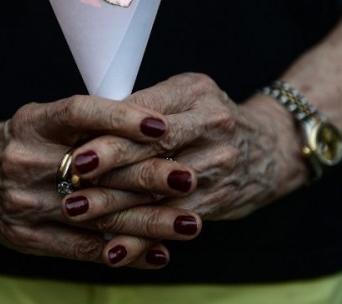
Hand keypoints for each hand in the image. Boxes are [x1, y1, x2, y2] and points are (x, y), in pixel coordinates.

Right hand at [0, 93, 198, 268]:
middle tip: (192, 176)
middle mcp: (25, 161)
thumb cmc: (18, 139)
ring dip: (148, 222)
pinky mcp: (27, 237)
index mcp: (31, 123)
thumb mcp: (41, 117)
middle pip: (94, 170)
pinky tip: (159, 254)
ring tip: (192, 222)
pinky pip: (81, 249)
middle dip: (148, 176)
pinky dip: (124, 252)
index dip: (121, 117)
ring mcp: (24, 203)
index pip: (78, 112)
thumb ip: (87, 123)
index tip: (163, 124)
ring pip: (96, 215)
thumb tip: (153, 129)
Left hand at [67, 73, 307, 223]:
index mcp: (195, 92)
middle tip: (72, 177)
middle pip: (154, 147)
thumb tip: (88, 124)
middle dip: (109, 166)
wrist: (270, 147)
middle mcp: (211, 125)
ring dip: (116, 203)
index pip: (147, 113)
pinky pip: (174, 218)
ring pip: (160, 187)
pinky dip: (142, 236)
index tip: (78, 148)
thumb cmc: (210, 117)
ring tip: (78, 211)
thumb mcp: (185, 96)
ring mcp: (218, 163)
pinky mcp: (217, 197)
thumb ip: (143, 106)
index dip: (111, 132)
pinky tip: (114, 248)